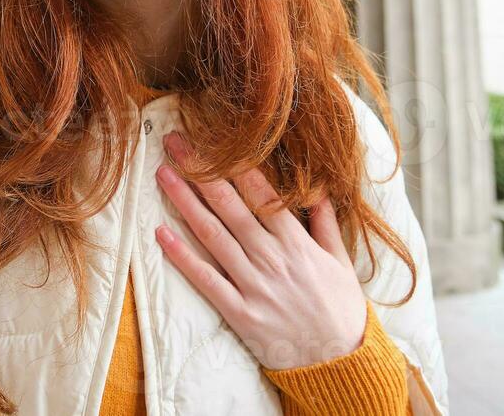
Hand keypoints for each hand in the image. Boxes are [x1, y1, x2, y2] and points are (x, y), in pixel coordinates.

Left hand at [153, 131, 367, 370]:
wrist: (341, 363)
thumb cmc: (341, 311)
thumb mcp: (341, 262)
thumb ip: (325, 224)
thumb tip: (316, 189)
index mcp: (296, 242)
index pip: (260, 193)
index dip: (233, 164)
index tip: (212, 139)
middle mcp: (272, 258)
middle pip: (230, 206)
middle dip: (200, 171)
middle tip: (175, 143)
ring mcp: (254, 285)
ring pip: (213, 235)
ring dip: (185, 203)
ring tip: (163, 175)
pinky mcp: (240, 312)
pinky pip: (206, 280)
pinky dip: (182, 257)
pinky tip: (162, 234)